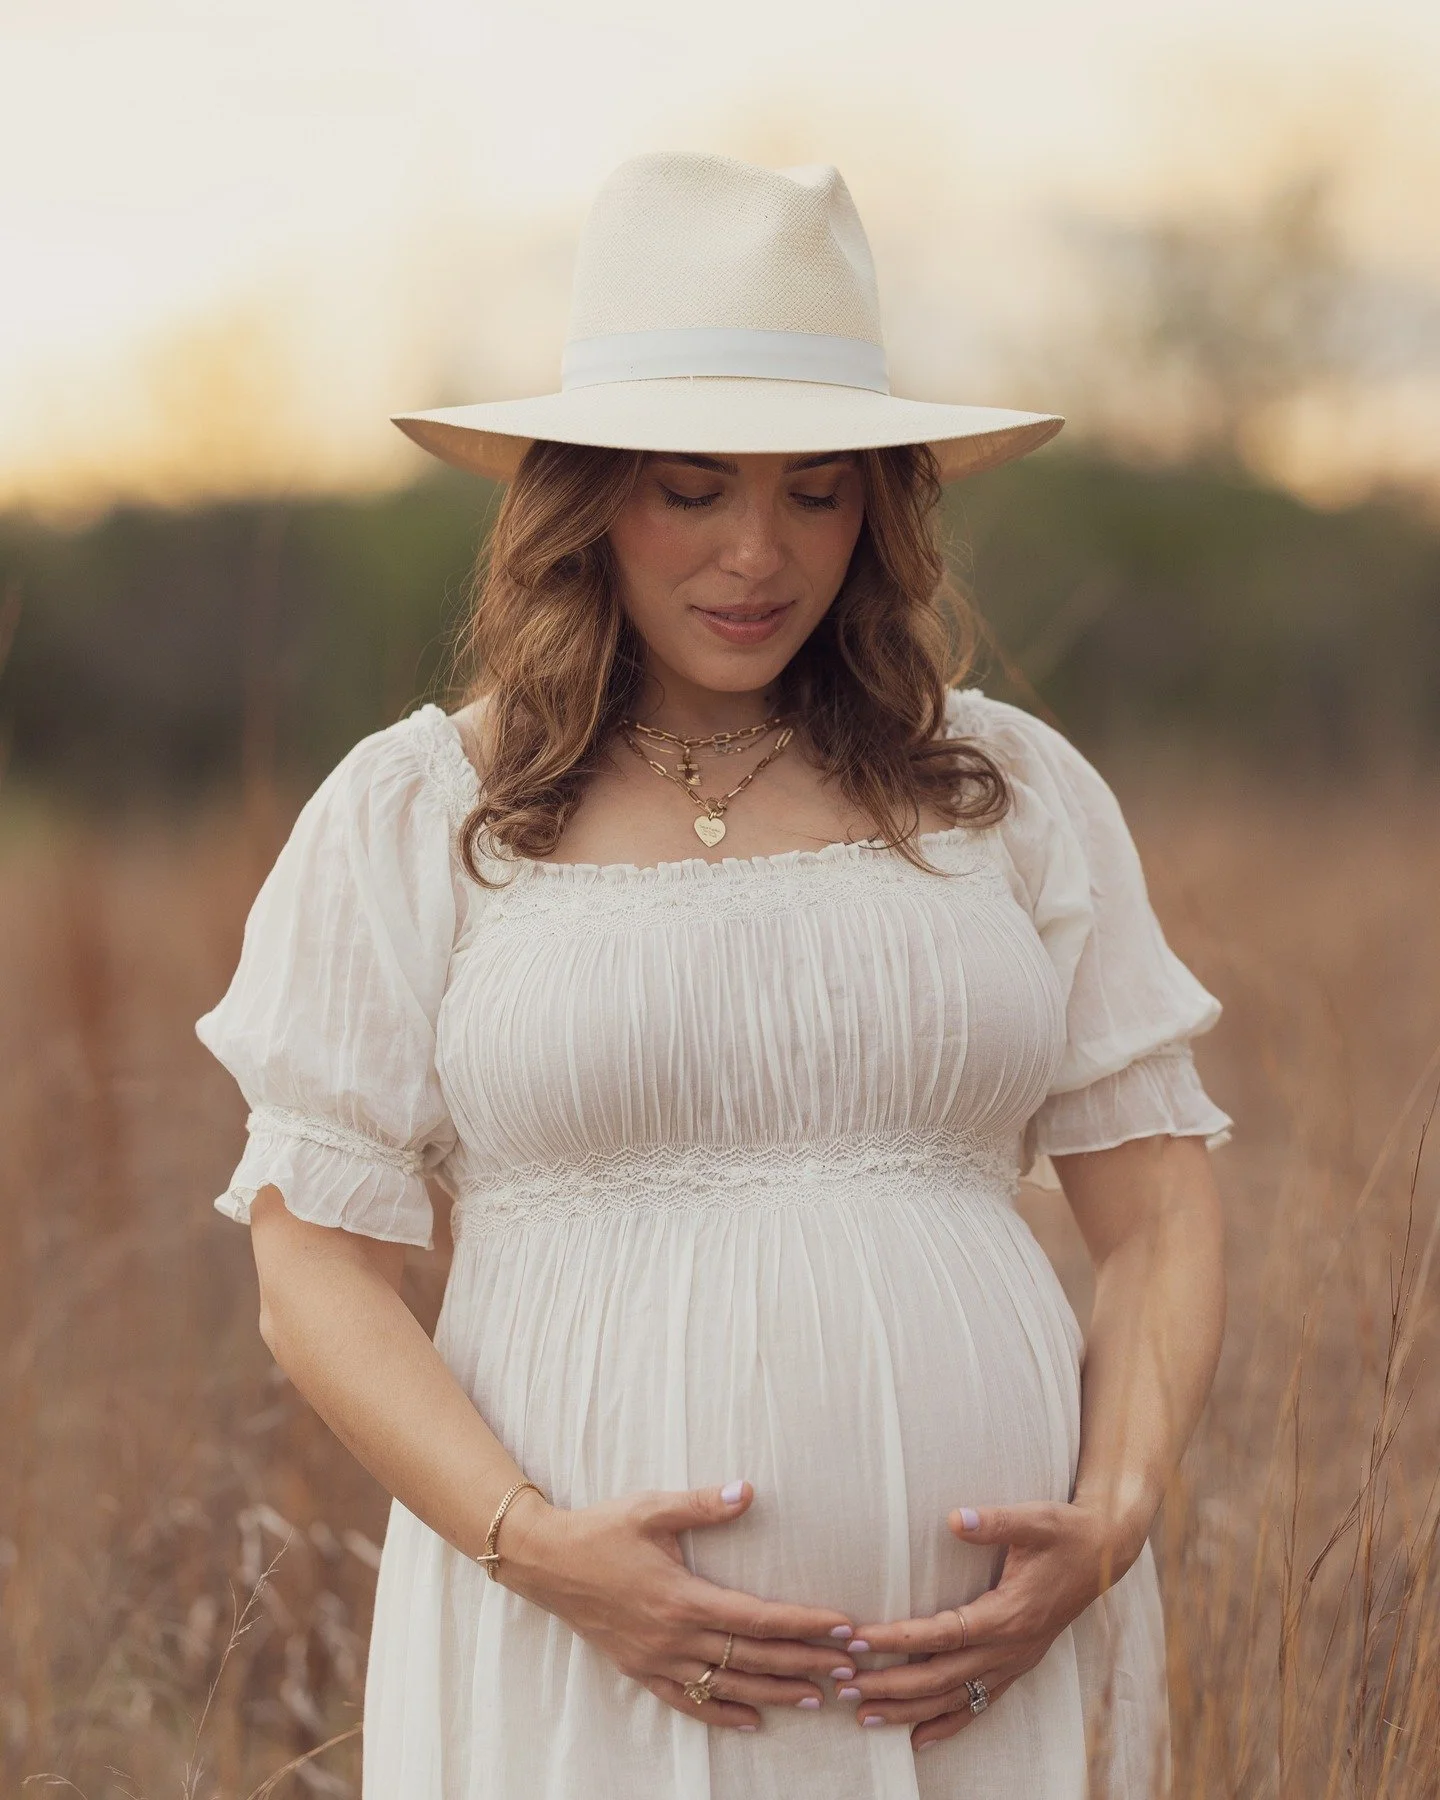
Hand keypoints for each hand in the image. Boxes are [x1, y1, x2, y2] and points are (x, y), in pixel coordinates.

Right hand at [497, 1480, 855, 1730]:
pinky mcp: (640, 1670)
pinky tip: (752, 1720)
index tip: (841, 1627)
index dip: (804, 1625)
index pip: (758, 1618)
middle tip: (848, 1668)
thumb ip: (703, 1505)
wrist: (546, 1561)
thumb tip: (748, 1490)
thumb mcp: (652, 1509)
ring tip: (816, 1697)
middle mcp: (674, 1637)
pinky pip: (687, 1701)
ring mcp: (657, 1659)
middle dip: (805, 1662)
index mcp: (682, 1598)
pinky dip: (722, 1713)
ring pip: (728, 1685)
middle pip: (753, 1658)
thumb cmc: (602, 1529)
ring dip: (774, 1692)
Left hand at [837, 1499, 1146, 1749]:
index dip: (899, 1640)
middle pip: (941, 1677)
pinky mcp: (1017, 1666)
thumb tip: (955, 1518)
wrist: (1106, 1553)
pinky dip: (947, 1724)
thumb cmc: (1066, 1532)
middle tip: (844, 1686)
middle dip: (890, 1685)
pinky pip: (980, 1705)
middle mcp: (1010, 1648)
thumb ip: (995, 1521)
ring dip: (908, 1711)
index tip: (859, 1641)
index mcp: (1009, 1614)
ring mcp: (1014, 1662)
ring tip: (864, 1715)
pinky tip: (918, 1739)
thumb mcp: (1036, 1519)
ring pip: (955, 1699)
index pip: (942, 1634)